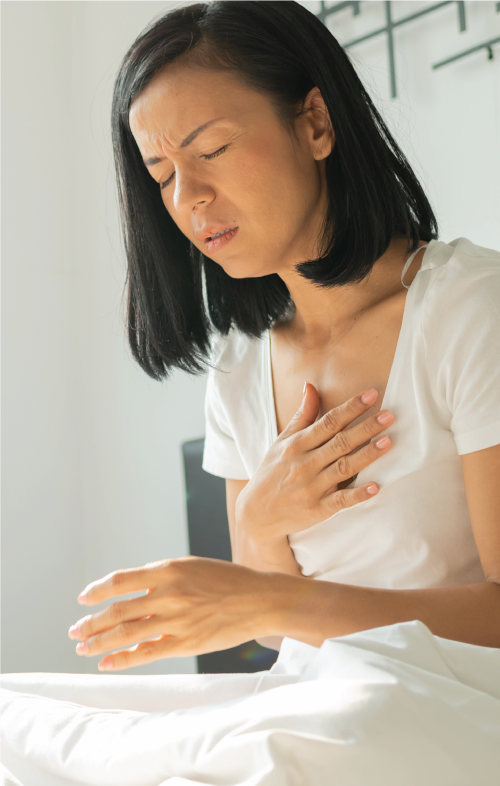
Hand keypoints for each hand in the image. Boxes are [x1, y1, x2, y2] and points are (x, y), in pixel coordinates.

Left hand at [68, 557, 275, 670]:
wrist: (260, 599)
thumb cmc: (227, 581)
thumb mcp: (192, 567)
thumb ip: (162, 578)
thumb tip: (131, 592)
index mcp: (169, 569)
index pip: (121, 580)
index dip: (98, 590)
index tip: (83, 599)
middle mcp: (170, 593)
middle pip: (118, 610)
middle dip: (91, 622)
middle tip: (75, 630)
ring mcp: (177, 620)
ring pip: (127, 633)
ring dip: (99, 642)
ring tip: (82, 647)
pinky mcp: (186, 643)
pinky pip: (146, 653)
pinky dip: (122, 659)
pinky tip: (107, 663)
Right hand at [235, 384, 392, 544]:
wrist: (256, 514)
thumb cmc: (272, 472)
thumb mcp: (282, 441)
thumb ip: (302, 415)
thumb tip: (311, 385)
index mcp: (297, 445)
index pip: (328, 422)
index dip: (350, 408)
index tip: (371, 395)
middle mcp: (304, 464)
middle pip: (340, 442)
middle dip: (366, 428)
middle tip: (389, 415)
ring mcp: (311, 488)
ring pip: (344, 468)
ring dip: (367, 455)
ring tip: (388, 442)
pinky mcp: (317, 510)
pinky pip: (340, 501)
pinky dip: (358, 495)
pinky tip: (376, 486)